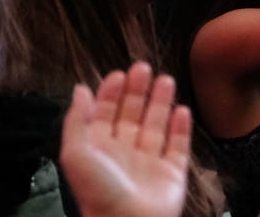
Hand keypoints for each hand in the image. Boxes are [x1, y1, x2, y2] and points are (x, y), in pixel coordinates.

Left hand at [60, 62, 192, 216]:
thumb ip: (77, 120)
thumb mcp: (76, 153)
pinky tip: (183, 110)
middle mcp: (124, 155)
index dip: (110, 94)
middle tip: (143, 67)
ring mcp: (149, 164)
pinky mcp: (172, 174)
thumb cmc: (98, 191)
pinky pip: (179, 147)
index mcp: (99, 150)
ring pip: (156, 127)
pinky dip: (181, 128)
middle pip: (132, 116)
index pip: (105, 115)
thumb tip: (80, 89)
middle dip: (137, 91)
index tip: (118, 74)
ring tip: (166, 79)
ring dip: (160, 103)